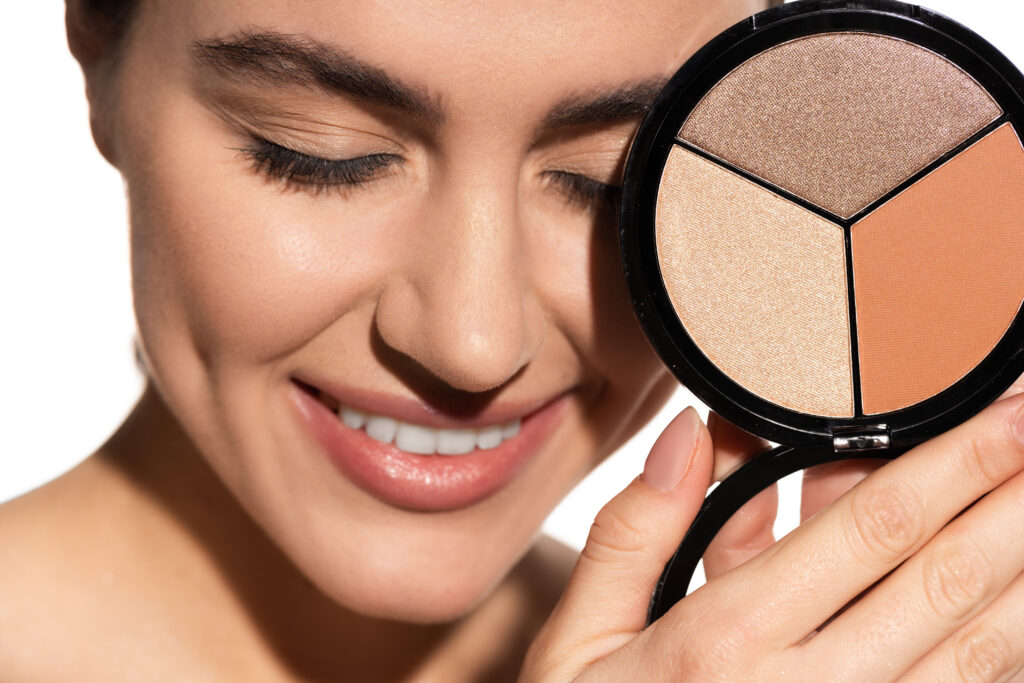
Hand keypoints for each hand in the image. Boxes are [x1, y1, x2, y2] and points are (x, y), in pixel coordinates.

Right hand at [521, 390, 1023, 681]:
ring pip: (978, 650)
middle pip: (943, 580)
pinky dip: (1002, 650)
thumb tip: (688, 436)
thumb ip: (632, 534)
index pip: (868, 531)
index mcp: (727, 640)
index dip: (949, 465)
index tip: (1000, 416)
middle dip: (1011, 500)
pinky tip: (1019, 605)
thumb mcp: (580, 642)